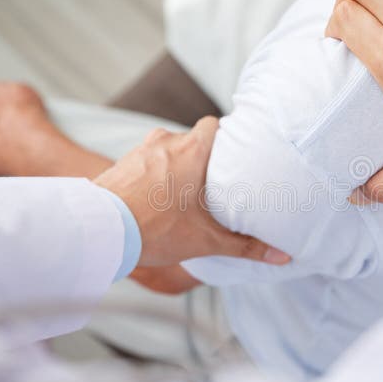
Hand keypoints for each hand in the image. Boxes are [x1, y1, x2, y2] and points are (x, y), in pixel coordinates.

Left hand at [94, 116, 291, 277]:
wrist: (99, 232)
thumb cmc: (154, 229)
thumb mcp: (206, 240)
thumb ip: (246, 246)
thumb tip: (283, 256)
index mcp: (193, 150)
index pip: (216, 125)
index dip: (227, 137)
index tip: (236, 154)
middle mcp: (166, 142)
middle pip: (193, 139)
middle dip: (203, 157)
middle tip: (214, 181)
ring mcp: (139, 150)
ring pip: (167, 149)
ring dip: (176, 165)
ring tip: (186, 192)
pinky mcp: (121, 164)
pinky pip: (145, 161)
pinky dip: (154, 174)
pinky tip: (157, 198)